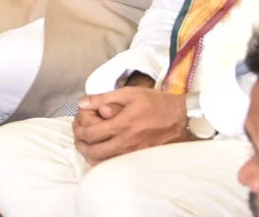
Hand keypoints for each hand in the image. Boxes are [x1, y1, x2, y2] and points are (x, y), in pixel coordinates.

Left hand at [72, 88, 189, 164]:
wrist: (182, 118)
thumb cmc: (155, 102)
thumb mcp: (129, 93)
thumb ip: (103, 98)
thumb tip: (82, 103)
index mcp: (122, 124)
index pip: (91, 133)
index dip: (78, 130)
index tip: (77, 124)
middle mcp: (127, 142)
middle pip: (94, 151)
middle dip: (80, 144)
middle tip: (78, 137)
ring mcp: (134, 153)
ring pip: (104, 162)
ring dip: (90, 155)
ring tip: (86, 145)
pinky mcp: (141, 159)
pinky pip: (117, 165)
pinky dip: (104, 162)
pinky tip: (101, 154)